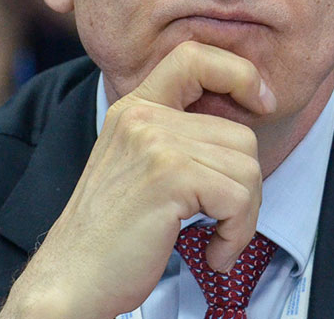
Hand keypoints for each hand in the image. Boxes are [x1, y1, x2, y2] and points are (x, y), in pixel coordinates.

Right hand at [0, 41, 276, 318]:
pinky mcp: (169, 176)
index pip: (194, 56)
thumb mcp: (138, 165)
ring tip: (217, 239)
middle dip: (246, 187)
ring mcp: (155, 142)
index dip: (239, 72)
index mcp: (134, 107)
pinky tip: (214, 252)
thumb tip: (244, 119)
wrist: (72, 278)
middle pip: (240, 133)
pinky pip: (239, 198)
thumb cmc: (111, 234)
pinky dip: (237, 234)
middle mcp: (142, 116)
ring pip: (247, 168)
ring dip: (244, 216)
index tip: (261, 102)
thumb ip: (176, 135)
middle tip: (224, 221)